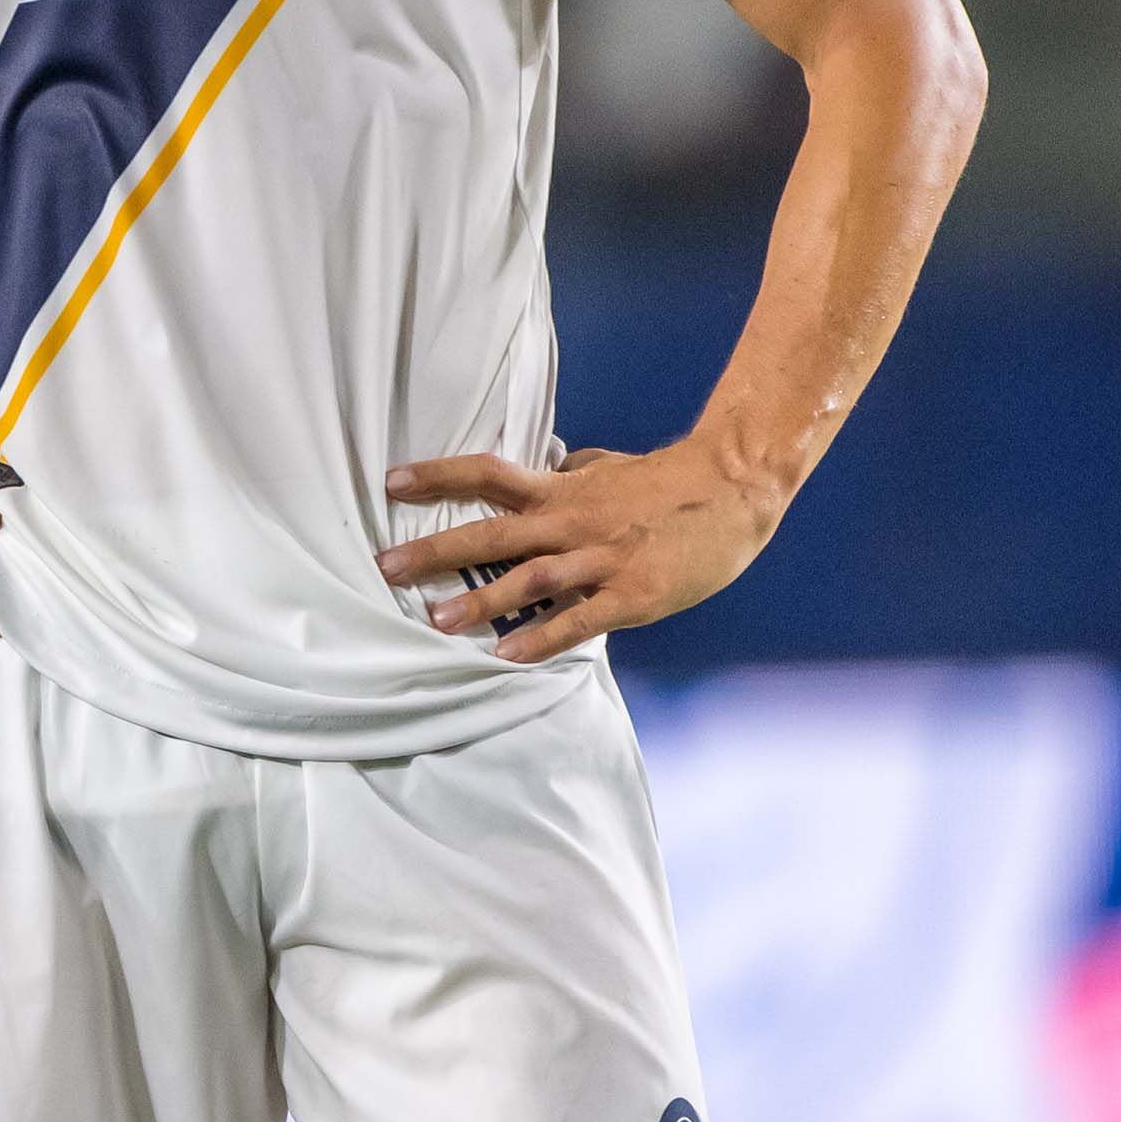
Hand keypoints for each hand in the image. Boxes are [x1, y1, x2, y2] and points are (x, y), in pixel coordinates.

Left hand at [376, 441, 784, 662]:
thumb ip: (572, 472)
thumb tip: (550, 465)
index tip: (391, 482)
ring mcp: (600, 559)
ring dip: (479, 602)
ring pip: (527, 580)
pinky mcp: (631, 595)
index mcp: (562, 489)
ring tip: (434, 620)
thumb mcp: (610, 467)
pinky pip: (578, 620)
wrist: (734, 490)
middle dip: (436, 550)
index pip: (487, 474)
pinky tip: (506, 656)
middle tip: (386, 566)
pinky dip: (540, 638)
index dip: (437, 476)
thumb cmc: (668, 480)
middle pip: (492, 533)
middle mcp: (571, 521)